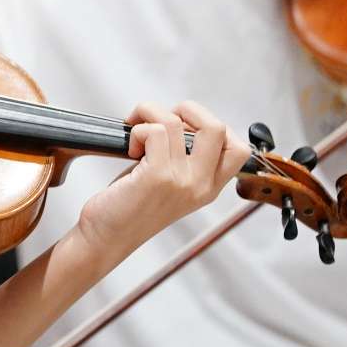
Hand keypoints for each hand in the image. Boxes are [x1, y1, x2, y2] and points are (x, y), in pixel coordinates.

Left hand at [73, 100, 248, 258]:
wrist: (106, 237)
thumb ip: (183, 158)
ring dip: (148, 115)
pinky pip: (153, 131)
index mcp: (209, 188)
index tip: (184, 127)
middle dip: (187, 109)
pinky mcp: (157, 177)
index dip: (213, 125)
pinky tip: (129, 148)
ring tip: (136, 134)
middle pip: (217, 127)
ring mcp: (182, 181)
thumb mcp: (169, 184)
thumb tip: (177, 119)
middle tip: (160, 121)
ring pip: (176, 122)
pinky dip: (136, 129)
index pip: (239, 148)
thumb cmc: (130, 206)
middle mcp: (201, 185)